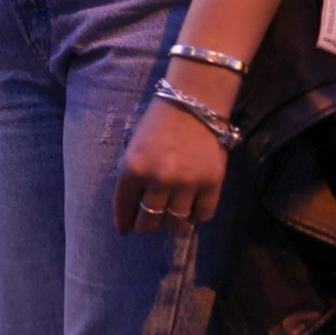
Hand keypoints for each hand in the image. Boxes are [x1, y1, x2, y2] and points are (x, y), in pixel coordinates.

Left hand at [113, 97, 228, 235]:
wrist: (193, 104)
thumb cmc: (158, 124)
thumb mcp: (134, 148)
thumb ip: (133, 178)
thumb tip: (134, 208)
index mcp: (133, 168)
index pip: (124, 206)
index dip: (124, 221)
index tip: (125, 230)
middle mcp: (158, 179)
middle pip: (149, 220)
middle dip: (146, 225)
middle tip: (148, 224)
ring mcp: (187, 183)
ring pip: (175, 222)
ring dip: (171, 222)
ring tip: (171, 214)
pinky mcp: (212, 183)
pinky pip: (202, 215)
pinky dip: (195, 217)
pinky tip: (191, 210)